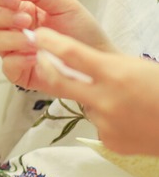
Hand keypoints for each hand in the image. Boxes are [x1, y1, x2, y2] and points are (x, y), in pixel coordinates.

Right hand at [0, 0, 115, 88]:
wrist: (97, 58)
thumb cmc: (82, 30)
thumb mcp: (65, 3)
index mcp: (18, 8)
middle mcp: (10, 28)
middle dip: (0, 16)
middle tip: (25, 20)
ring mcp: (12, 50)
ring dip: (14, 38)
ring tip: (36, 40)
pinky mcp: (18, 72)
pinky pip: (6, 65)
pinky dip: (20, 59)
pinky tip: (37, 57)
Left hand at [24, 28, 158, 155]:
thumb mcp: (138, 67)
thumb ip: (105, 64)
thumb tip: (75, 61)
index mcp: (116, 75)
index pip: (71, 54)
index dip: (50, 42)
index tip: (38, 35)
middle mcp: (105, 100)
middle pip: (58, 81)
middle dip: (45, 67)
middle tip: (41, 58)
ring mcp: (105, 123)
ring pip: (82, 103)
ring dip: (90, 96)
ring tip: (119, 97)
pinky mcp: (109, 141)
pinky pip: (98, 123)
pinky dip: (106, 116)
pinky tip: (126, 115)